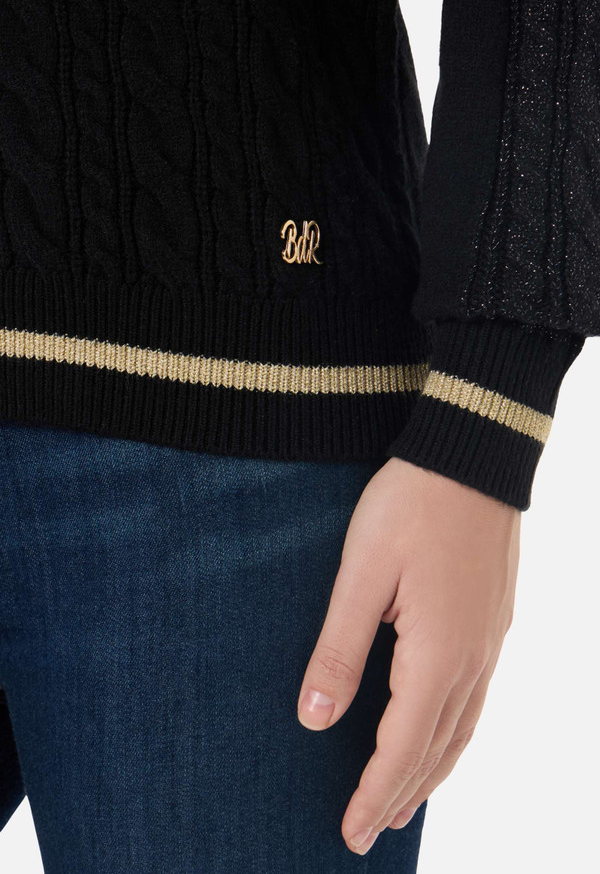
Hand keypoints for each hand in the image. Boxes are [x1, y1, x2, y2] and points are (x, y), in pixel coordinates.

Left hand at [296, 457, 519, 855]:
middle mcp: (471, 658)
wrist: (471, 454)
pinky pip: (474, 698)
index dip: (374, 792)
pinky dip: (453, 733)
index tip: (351, 832)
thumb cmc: (412, 505)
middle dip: (401, 793)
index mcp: (437, 653)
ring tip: (405, 800)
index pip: (402, 745)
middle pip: (437, 747)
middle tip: (370, 832)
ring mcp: (488, 640)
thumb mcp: (361, 574)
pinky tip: (439, 730)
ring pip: (461, 727)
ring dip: (431, 770)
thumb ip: (339, 649)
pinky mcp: (491, 620)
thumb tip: (314, 719)